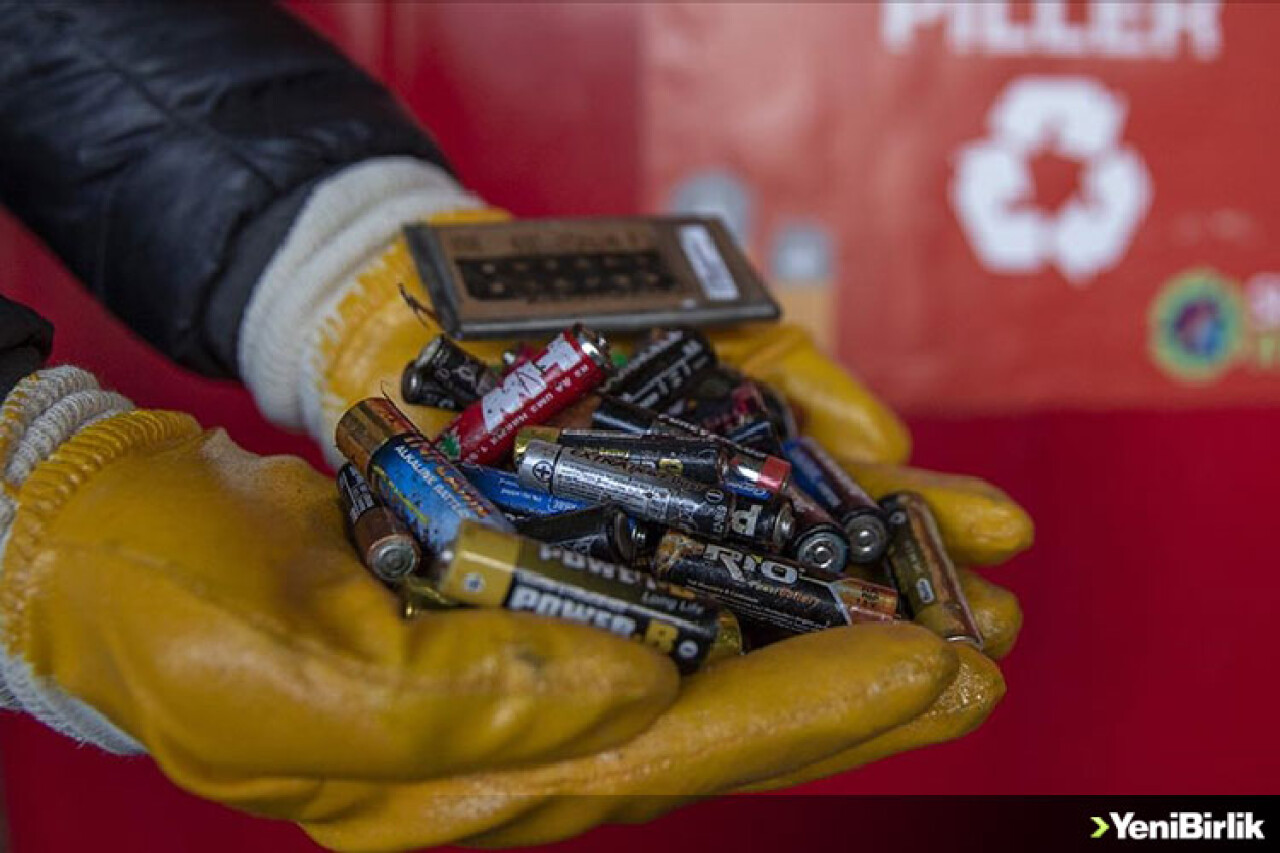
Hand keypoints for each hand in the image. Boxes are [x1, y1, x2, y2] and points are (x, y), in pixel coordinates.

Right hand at [0, 365, 1026, 851]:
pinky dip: (743, 534)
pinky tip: (818, 513)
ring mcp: (526, 639)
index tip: (928, 665)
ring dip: (826, 600)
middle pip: (724, 701)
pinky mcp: (519, 568)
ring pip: (707, 627)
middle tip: (983, 639)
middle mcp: (519, 715)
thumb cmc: (158, 618)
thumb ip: (443, 718)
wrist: (106, 535)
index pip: (672, 749)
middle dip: (857, 673)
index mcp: (469, 770)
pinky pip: (656, 558)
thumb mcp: (265, 691)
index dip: (805, 710)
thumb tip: (616, 693)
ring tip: (946, 579)